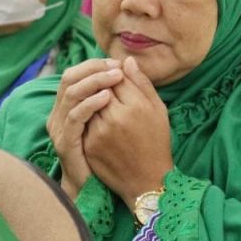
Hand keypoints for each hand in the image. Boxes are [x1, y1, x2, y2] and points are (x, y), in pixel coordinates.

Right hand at [47, 58, 122, 198]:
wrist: (94, 187)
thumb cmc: (107, 154)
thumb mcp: (114, 118)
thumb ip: (117, 92)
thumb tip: (126, 63)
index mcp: (68, 106)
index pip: (75, 74)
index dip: (95, 65)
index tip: (118, 63)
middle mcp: (59, 113)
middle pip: (69, 78)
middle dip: (94, 69)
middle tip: (116, 67)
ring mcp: (60, 128)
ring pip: (71, 93)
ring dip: (94, 81)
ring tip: (116, 77)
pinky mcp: (66, 142)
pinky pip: (75, 116)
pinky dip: (90, 103)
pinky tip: (107, 98)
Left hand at [82, 57, 173, 210]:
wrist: (146, 180)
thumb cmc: (156, 142)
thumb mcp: (158, 110)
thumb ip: (142, 83)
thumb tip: (126, 60)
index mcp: (135, 106)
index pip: (115, 76)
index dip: (115, 74)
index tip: (118, 77)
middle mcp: (115, 117)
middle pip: (98, 88)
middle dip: (101, 85)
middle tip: (108, 89)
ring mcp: (99, 132)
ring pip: (87, 103)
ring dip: (91, 100)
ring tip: (104, 107)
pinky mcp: (88, 145)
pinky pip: (82, 122)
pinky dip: (87, 118)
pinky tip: (98, 122)